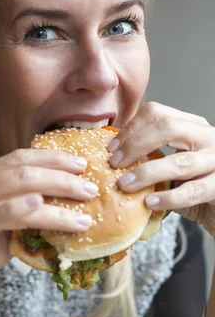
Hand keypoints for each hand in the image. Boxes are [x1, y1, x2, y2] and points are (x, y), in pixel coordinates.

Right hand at [0, 149, 95, 316]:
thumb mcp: (2, 230)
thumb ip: (25, 216)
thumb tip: (67, 210)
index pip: (19, 159)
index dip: (52, 158)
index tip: (80, 164)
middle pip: (22, 170)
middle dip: (61, 176)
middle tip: (90, 187)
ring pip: (16, 190)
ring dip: (55, 196)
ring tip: (84, 206)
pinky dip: (21, 208)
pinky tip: (42, 205)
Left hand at [107, 102, 214, 236]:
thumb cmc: (195, 186)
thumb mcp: (172, 166)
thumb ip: (151, 157)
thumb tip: (112, 158)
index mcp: (192, 126)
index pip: (157, 114)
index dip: (130, 129)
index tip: (111, 149)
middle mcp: (207, 137)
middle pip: (167, 128)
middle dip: (135, 145)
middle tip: (114, 164)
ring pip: (179, 162)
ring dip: (146, 173)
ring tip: (125, 185)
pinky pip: (193, 191)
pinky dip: (169, 198)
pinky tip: (150, 202)